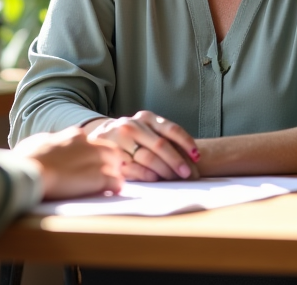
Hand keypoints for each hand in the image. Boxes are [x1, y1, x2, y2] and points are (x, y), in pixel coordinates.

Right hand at [15, 126, 125, 199]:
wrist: (28, 172)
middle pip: (110, 151)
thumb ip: (48, 142)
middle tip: (104, 175)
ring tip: (108, 186)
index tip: (88, 164)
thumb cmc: (27, 159)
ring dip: (113, 174)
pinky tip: (111, 192)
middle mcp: (88, 144)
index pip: (92, 142)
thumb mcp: (37, 142)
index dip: (92, 155)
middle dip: (110, 163)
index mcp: (73, 135)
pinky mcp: (98, 178)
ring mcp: (95, 160)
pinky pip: (116, 181)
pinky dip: (115, 187)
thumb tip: (47, 142)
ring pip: (116, 164)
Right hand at [85, 111, 199, 181]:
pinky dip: (147, 175)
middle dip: (176, 161)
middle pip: (160, 144)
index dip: (186, 143)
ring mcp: (119, 140)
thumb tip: (192, 157)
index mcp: (146, 117)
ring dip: (164, 171)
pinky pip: (133, 168)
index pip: (171, 129)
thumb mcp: (147, 129)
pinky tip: (155, 179)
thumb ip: (164, 138)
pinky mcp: (111, 155)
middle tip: (188, 174)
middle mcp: (132, 125)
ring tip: (174, 179)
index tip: (196, 157)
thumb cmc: (132, 137)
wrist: (99, 137)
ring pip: (148, 157)